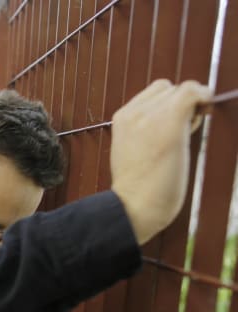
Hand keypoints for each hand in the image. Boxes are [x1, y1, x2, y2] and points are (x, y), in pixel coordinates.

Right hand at [110, 79, 211, 244]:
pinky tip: (205, 110)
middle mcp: (133, 112)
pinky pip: (193, 91)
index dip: (167, 105)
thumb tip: (176, 121)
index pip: (152, 94)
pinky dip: (204, 95)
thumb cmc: (138, 189)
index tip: (172, 127)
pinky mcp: (169, 120)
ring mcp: (149, 115)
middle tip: (178, 134)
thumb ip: (145, 133)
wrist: (133, 206)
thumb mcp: (132, 152)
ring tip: (183, 134)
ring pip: (181, 89)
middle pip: (167, 89)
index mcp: (121, 119)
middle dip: (178, 106)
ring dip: (190, 107)